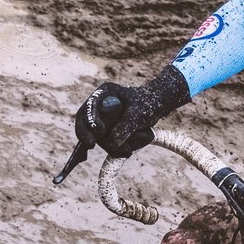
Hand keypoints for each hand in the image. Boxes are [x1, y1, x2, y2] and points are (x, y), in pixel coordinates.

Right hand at [72, 67, 188, 158]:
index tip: (99, 132)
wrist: (158, 106)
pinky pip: (108, 145)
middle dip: (87, 136)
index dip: (90, 121)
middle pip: (85, 124)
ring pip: (99, 138)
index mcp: (104, 94)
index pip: (89, 108)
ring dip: (112, 146)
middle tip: (90, 146)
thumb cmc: (149, 102)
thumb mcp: (138, 113)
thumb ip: (125, 125)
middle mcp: (99, 107)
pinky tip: (127, 150)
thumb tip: (112, 141)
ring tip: (130, 148)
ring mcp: (103, 121)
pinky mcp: (109, 133)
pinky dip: (117, 150)